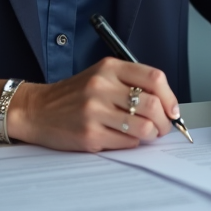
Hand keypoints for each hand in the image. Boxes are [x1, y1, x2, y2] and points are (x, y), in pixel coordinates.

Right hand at [10, 58, 181, 151]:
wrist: (37, 110)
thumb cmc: (74, 95)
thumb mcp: (101, 76)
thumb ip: (131, 83)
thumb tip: (167, 105)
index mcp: (109, 68)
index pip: (154, 77)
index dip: (170, 96)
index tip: (173, 109)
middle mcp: (102, 86)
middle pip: (153, 104)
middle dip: (165, 121)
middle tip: (163, 127)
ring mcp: (95, 111)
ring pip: (144, 127)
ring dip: (152, 134)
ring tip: (148, 134)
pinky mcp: (90, 135)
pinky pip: (127, 142)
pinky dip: (132, 143)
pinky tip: (124, 137)